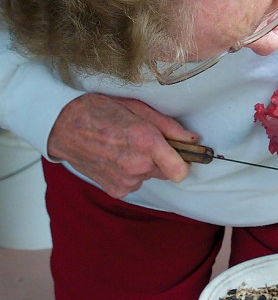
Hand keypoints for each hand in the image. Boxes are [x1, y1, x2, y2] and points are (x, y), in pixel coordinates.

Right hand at [48, 93, 198, 198]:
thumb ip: (169, 126)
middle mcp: (137, 165)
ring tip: (124, 147)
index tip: (181, 152)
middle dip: (162, 157)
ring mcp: (126, 180)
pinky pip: (135, 183)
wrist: (63, 126)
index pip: (181, 170)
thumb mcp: (138, 108)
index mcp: (146, 142)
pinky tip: (115, 158)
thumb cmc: (100, 111)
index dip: (184, 161)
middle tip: (142, 140)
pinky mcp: (117, 190)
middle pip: (168, 170)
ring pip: (150, 176)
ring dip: (144, 165)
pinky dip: (130, 173)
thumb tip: (192, 139)